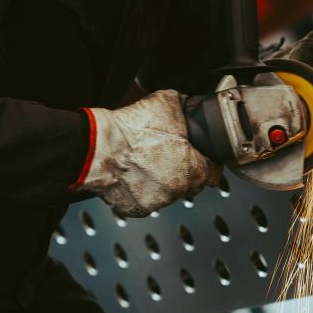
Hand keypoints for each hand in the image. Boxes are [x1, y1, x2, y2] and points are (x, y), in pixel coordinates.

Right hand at [80, 90, 220, 216]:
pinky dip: (141, 190)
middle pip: (190, 184)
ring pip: (167, 193)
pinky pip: (144, 201)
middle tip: (168, 156)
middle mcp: (177, 190)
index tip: (202, 160)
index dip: (209, 164)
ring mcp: (156, 202)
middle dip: (183, 171)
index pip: (214, 174)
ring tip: (147, 163)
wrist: (98, 146)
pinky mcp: (136, 209)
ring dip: (162, 182)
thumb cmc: (132, 130)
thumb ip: (185, 107)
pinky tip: (134, 174)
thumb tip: (189, 105)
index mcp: (192, 169)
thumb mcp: (167, 103)